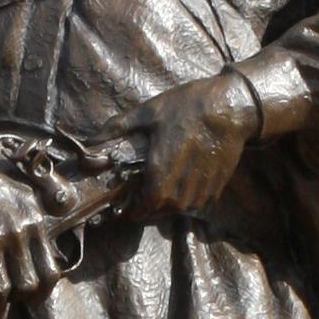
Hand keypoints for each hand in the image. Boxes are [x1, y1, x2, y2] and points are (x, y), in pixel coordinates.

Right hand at [0, 137, 72, 318]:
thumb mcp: (31, 185)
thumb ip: (51, 197)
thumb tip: (69, 204)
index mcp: (33, 223)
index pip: (49, 271)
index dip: (43, 292)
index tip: (34, 298)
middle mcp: (13, 233)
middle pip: (25, 285)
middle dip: (20, 303)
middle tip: (12, 307)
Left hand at [132, 72, 258, 217]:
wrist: (229, 108)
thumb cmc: (187, 108)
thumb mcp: (148, 112)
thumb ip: (118, 128)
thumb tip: (89, 141)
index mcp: (160, 174)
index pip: (143, 208)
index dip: (134, 211)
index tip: (127, 209)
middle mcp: (180, 188)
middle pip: (161, 211)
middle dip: (150, 208)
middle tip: (143, 199)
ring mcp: (201, 190)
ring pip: (180, 209)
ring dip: (169, 205)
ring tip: (163, 193)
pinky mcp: (216, 187)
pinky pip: (198, 203)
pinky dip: (188, 199)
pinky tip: (184, 185)